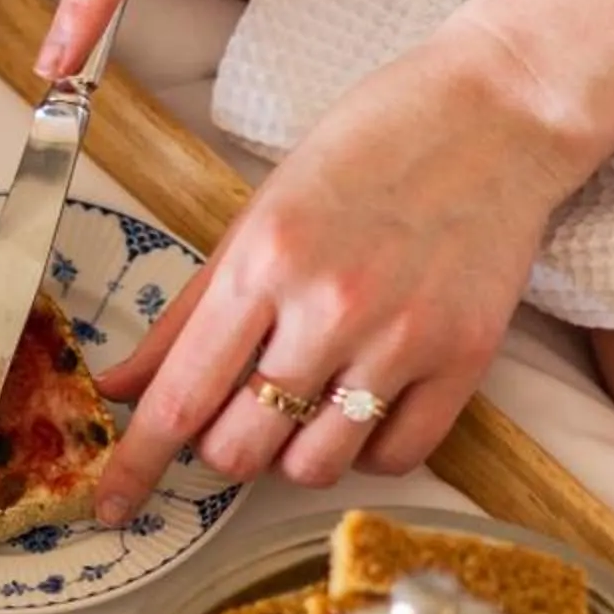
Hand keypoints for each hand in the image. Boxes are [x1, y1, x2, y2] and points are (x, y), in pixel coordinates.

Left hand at [94, 29, 584, 518]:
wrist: (501, 108)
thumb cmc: (373, 144)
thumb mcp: (260, 211)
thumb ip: (190, 309)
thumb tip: (124, 384)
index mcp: (265, 260)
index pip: (179, 398)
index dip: (136, 465)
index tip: (112, 505)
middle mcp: (330, 308)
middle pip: (240, 449)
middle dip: (219, 448)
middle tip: (232, 412)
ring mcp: (403, 340)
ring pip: (314, 467)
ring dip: (291, 454)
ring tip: (303, 403)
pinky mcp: (464, 361)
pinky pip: (395, 458)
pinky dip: (367, 450)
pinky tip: (362, 407)